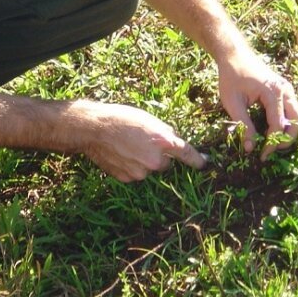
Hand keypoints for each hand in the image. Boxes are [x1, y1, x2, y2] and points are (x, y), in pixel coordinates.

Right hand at [68, 100, 206, 181]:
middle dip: (158, 155)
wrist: (93, 129)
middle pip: (165, 163)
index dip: (197, 159)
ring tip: (127, 146)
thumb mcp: (148, 118)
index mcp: (163, 142)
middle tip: (142, 142)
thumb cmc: (120, 118)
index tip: (205, 163)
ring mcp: (140, 172)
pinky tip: (120, 154)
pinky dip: (131, 166)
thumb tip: (173, 141)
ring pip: (148, 169)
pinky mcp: (127, 178)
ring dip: (143, 161)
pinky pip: (135, 173)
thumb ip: (164, 132)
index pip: (187, 154)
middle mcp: (155, 160)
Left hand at [216, 48, 297, 159]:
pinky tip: (273, 130)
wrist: (234, 55)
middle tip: (271, 150)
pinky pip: (292, 109)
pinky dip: (287, 122)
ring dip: (289, 131)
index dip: (271, 144)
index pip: (278, 126)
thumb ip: (243, 125)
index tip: (261, 156)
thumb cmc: (231, 76)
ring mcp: (288, 89)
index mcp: (273, 93)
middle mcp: (286, 91)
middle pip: (297, 122)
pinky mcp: (285, 90)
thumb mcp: (232, 103)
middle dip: (286, 140)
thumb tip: (250, 148)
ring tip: (273, 142)